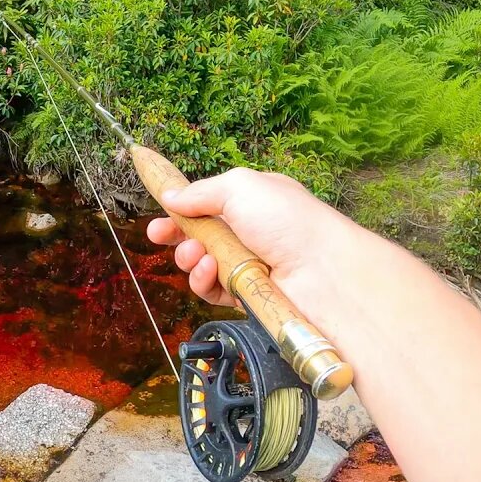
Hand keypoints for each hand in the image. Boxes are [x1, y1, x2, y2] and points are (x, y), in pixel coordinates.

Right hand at [145, 167, 374, 341]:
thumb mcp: (240, 187)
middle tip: (160, 236)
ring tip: (196, 256)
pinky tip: (209, 272)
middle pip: (200, 235)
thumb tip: (171, 196)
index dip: (180, 209)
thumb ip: (201, 192)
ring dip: (191, 258)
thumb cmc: (290, 222)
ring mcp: (248, 265)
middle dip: (177, 236)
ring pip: (202, 264)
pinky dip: (205, 282)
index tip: (158, 212)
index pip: (207, 204)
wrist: (322, 272)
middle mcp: (250, 233)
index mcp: (253, 202)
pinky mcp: (246, 294)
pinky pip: (212, 290)